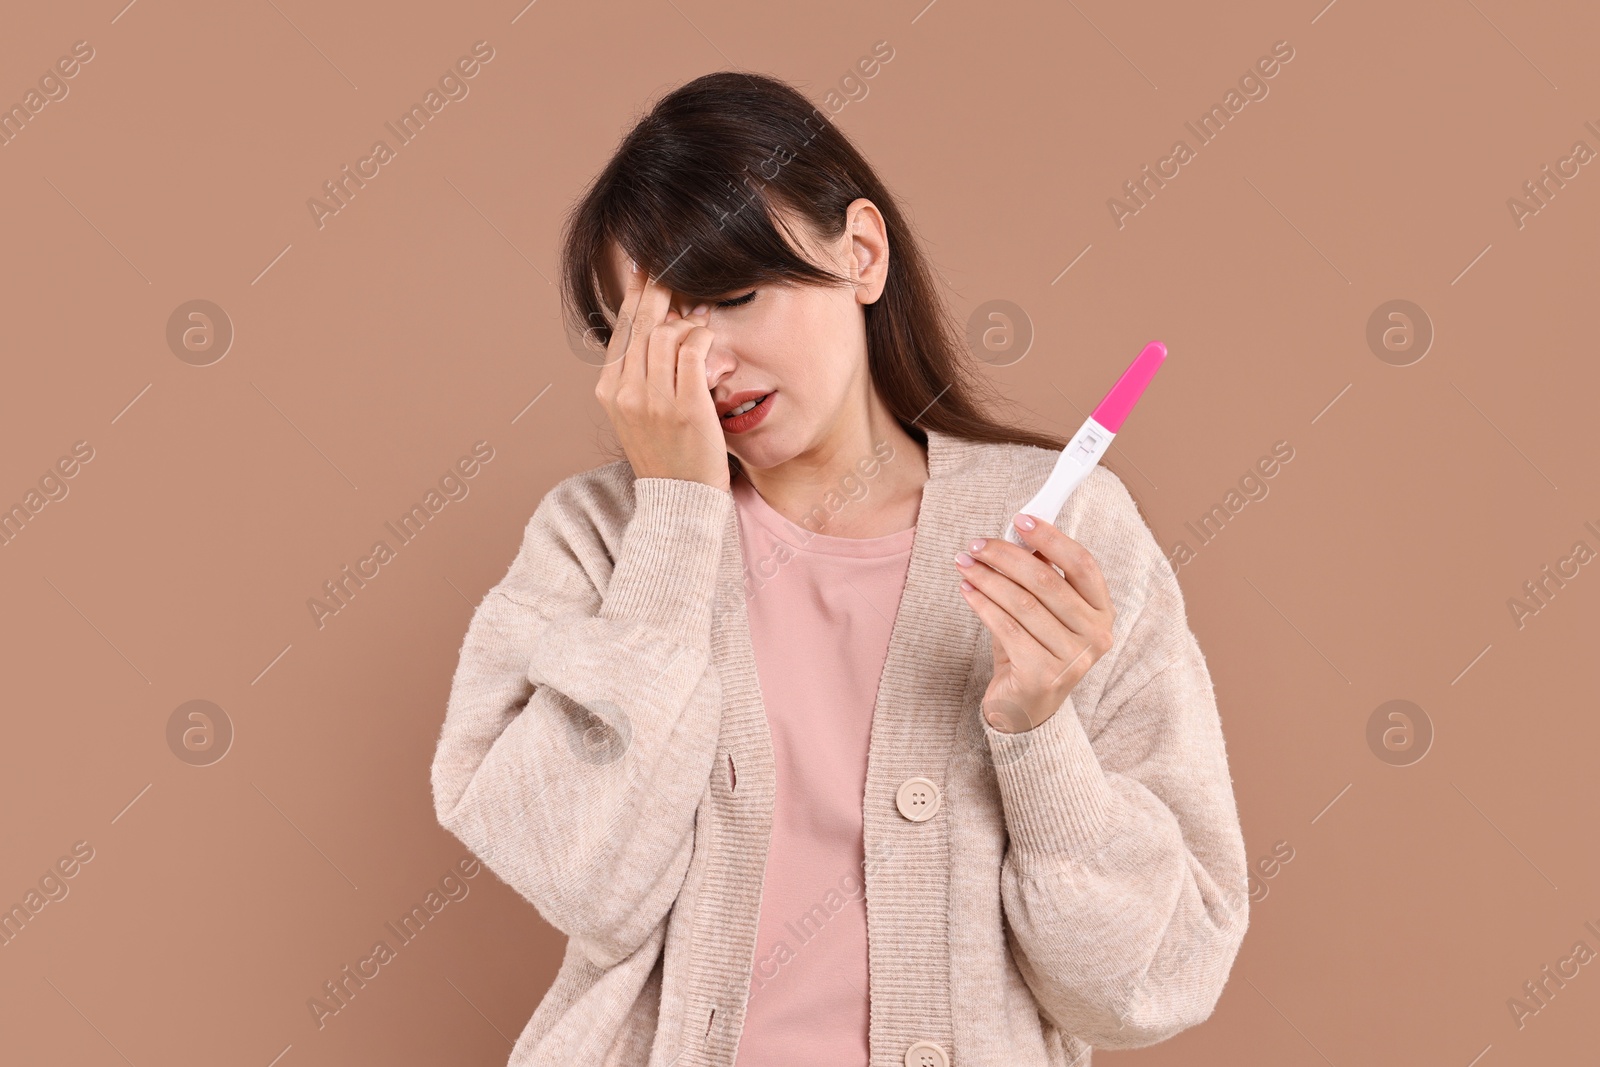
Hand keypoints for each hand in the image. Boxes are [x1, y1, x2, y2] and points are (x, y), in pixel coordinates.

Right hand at [594, 261, 728, 490]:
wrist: (679, 502)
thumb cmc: (667, 455)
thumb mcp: (638, 416)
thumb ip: (640, 376)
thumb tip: (656, 330)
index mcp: (609, 391)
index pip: (621, 330)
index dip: (634, 294)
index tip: (642, 268)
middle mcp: (625, 392)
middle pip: (643, 323)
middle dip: (659, 290)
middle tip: (671, 267)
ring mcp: (653, 399)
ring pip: (667, 333)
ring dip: (688, 322)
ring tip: (701, 323)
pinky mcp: (684, 405)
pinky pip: (693, 349)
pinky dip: (703, 337)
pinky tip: (709, 339)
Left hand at [955, 512, 1115, 732]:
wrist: (1024, 709)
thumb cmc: (1032, 650)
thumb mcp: (1042, 611)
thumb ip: (1038, 576)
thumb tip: (1017, 535)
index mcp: (1102, 611)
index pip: (1082, 563)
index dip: (1051, 537)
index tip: (1020, 519)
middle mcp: (1096, 635)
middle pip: (1047, 580)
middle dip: (1005, 556)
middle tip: (976, 545)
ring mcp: (1073, 658)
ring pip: (1022, 603)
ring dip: (987, 578)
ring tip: (964, 564)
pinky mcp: (1043, 675)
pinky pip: (1006, 628)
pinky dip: (982, 604)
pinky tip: (966, 590)